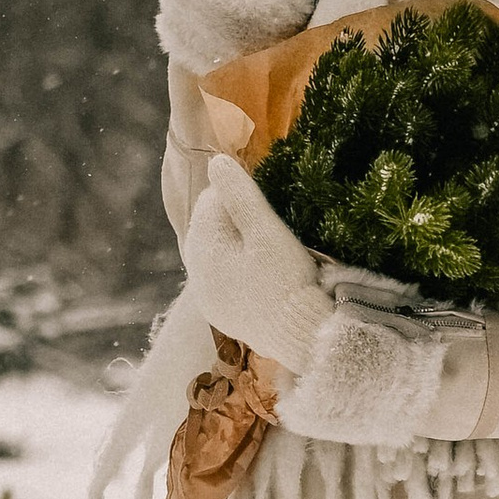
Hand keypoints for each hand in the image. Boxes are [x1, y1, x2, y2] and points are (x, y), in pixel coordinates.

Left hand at [185, 157, 326, 376]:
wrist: (302, 337)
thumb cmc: (287, 280)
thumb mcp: (267, 231)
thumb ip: (240, 195)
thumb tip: (215, 161)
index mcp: (203, 248)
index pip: (210, 202)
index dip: (237, 193)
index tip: (266, 198)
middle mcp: (196, 273)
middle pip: (210, 229)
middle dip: (233, 219)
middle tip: (270, 222)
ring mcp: (208, 297)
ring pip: (216, 255)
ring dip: (236, 245)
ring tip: (267, 248)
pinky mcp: (222, 315)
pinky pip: (223, 280)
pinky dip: (237, 270)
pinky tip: (259, 273)